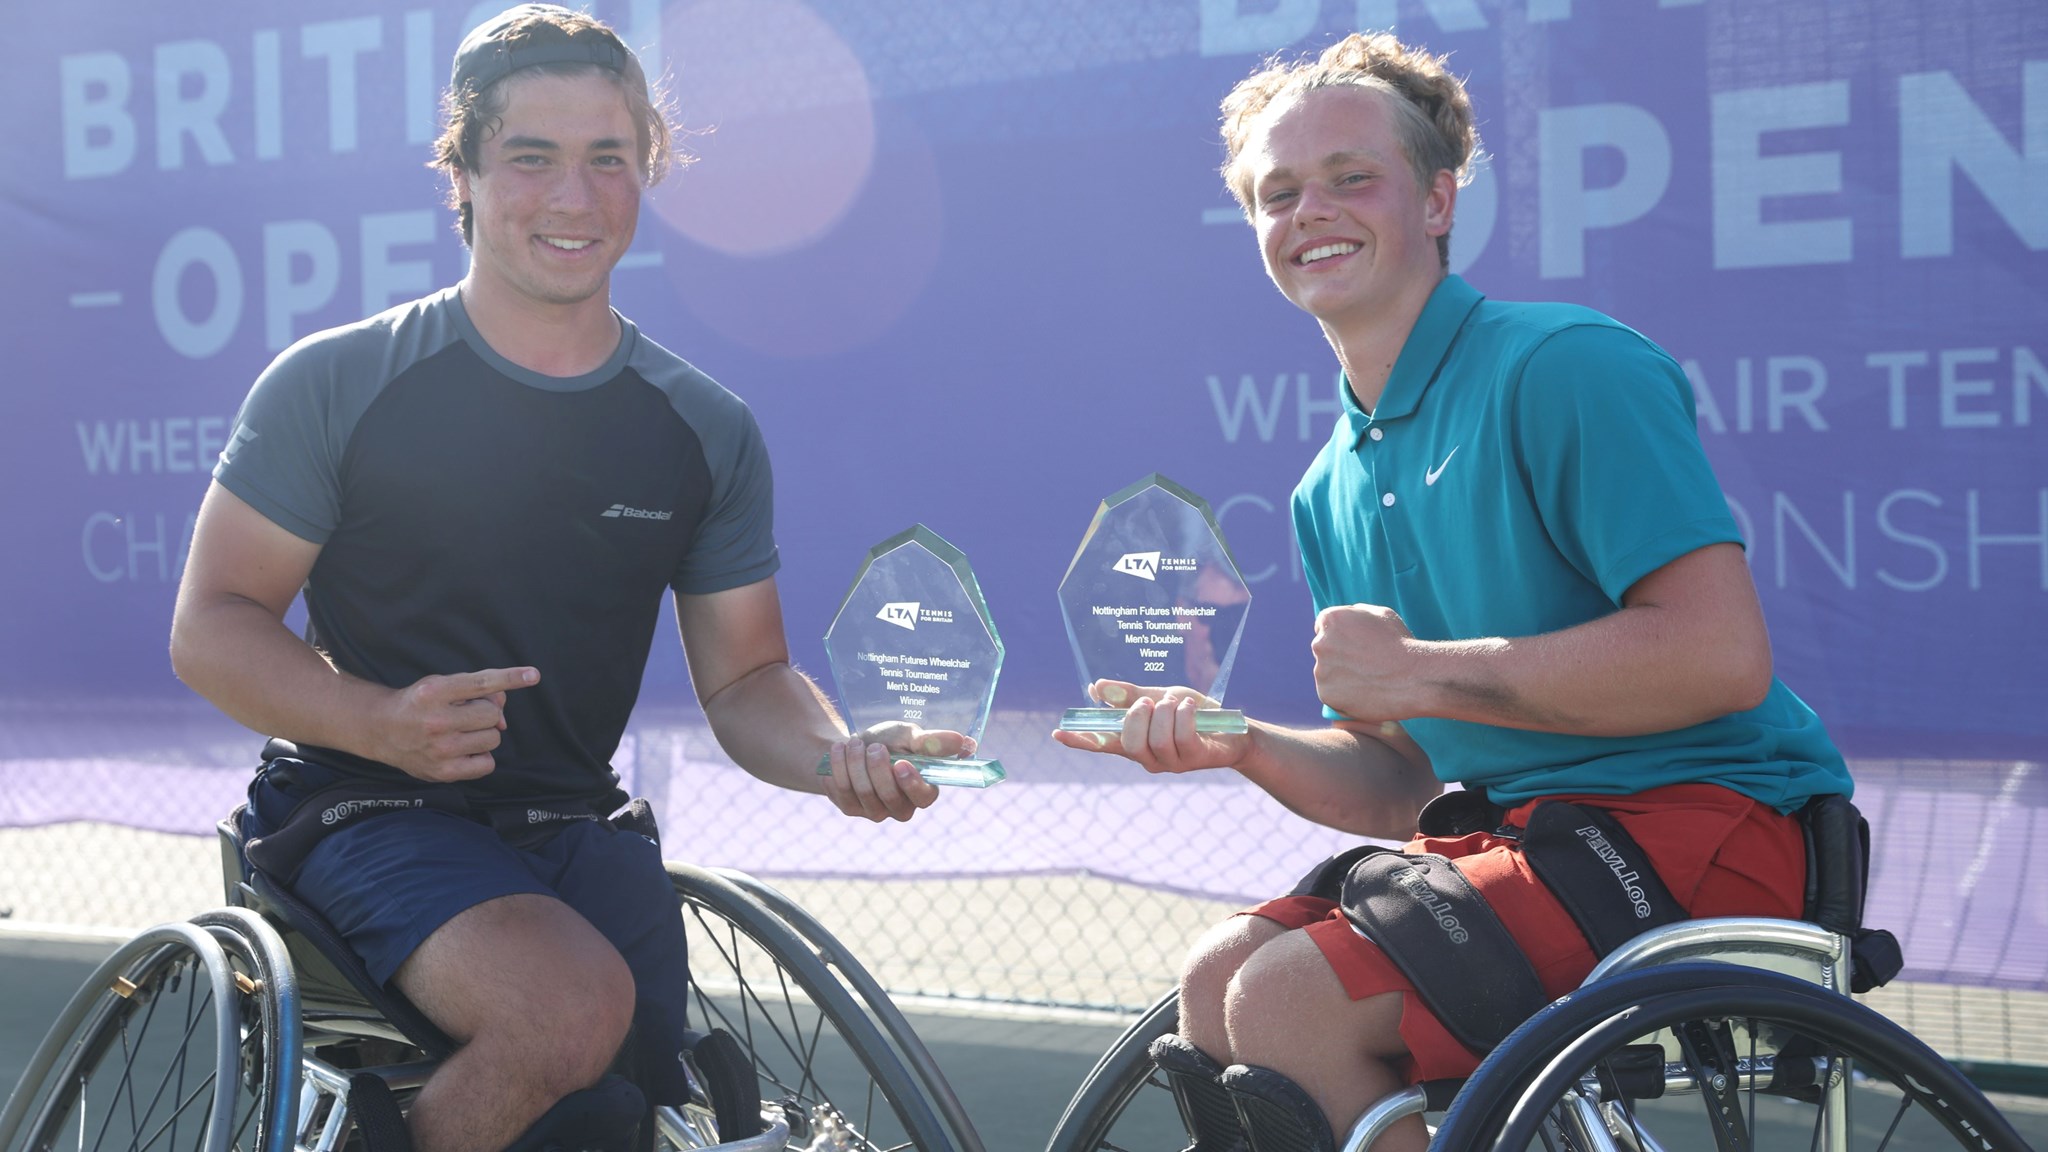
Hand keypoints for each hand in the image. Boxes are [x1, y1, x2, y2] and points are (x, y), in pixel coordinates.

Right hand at [372, 667, 539, 781]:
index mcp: (435, 692)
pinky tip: (463, 750)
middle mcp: (437, 720)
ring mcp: (440, 749)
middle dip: (486, 713)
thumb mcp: (441, 685)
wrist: (381, 729)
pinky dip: (481, 756)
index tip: (534, 675)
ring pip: (493, 739)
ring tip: (461, 731)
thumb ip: (476, 690)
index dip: (511, 678)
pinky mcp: (444, 772)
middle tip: (465, 714)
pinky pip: (487, 764)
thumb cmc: (419, 703)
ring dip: (484, 734)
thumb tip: (503, 715)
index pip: (482, 683)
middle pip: (493, 715)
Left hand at [820, 723, 970, 821]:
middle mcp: (901, 807)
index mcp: (922, 789)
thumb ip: (932, 742)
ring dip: (856, 763)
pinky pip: (842, 790)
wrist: (852, 744)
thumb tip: (965, 742)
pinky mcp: (850, 808)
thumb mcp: (909, 736)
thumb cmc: (888, 740)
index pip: (923, 798)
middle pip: (890, 798)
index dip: (912, 784)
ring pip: (864, 793)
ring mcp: (874, 811)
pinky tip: (839, 751)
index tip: (900, 763)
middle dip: (877, 768)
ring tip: (854, 742)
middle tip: (872, 746)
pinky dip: (838, 766)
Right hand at [1050, 680, 1247, 774]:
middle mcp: (1149, 758)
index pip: (1101, 743)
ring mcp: (1171, 762)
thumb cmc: (1191, 713)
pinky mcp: (1193, 759)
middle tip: (1153, 701)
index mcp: (1135, 743)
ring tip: (1176, 701)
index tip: (1058, 732)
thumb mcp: (1158, 697)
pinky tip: (1190, 707)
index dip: (1080, 739)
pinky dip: (1184, 712)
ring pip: (1156, 738)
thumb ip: (1128, 694)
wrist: (1231, 728)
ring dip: (1166, 711)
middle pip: (1129, 742)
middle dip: (1138, 715)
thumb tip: (1096, 688)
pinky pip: (1181, 734)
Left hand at [1311, 604, 1418, 721]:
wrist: (1414, 678)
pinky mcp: (1326, 695)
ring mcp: (1321, 671)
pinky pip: (1332, 694)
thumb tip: (1347, 617)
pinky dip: (1345, 695)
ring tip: (1370, 679)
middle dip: (1339, 656)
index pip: (1324, 627)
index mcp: (1330, 620)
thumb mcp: (1381, 614)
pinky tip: (1366, 692)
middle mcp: (1320, 644)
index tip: (1356, 646)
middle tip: (1365, 665)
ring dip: (1342, 676)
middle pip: (1324, 650)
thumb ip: (1356, 614)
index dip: (1342, 636)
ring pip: (1327, 673)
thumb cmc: (1401, 643)